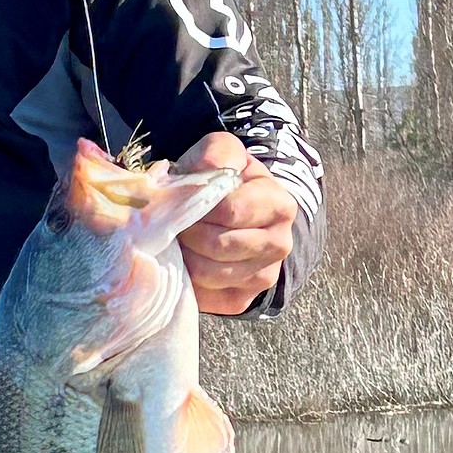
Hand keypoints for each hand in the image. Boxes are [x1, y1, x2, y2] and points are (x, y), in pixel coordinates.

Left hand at [173, 132, 297, 315]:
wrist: (232, 209)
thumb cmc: (223, 179)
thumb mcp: (222, 153)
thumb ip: (216, 154)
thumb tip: (207, 169)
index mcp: (279, 205)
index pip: (230, 211)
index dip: (196, 206)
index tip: (181, 198)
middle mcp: (279, 244)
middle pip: (218, 245)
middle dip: (187, 231)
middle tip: (172, 221)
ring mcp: (264, 276)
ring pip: (209, 273)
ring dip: (184, 255)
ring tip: (176, 238)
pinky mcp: (242, 299)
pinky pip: (206, 296)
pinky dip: (186, 279)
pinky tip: (184, 259)